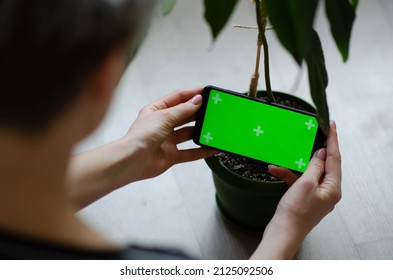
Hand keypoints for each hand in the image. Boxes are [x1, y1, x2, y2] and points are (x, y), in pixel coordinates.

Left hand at [122, 87, 215, 179]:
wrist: (134, 160)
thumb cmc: (142, 136)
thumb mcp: (165, 116)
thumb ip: (183, 110)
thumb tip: (197, 100)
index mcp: (156, 110)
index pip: (177, 98)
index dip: (191, 94)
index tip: (205, 92)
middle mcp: (161, 124)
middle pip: (184, 115)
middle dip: (198, 112)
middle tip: (212, 110)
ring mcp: (167, 140)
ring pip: (188, 134)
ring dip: (200, 131)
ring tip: (213, 128)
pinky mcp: (171, 155)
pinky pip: (189, 152)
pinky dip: (200, 151)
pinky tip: (211, 148)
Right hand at [251, 121, 340, 258]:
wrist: (282, 231)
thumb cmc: (295, 213)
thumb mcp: (306, 183)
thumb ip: (315, 166)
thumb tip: (322, 153)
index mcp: (333, 188)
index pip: (335, 159)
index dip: (333, 141)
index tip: (331, 126)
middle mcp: (327, 191)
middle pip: (324, 165)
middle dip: (315, 151)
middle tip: (315, 133)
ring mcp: (315, 195)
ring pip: (308, 172)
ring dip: (294, 165)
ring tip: (284, 158)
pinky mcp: (304, 198)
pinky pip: (298, 181)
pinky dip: (288, 175)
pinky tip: (276, 170)